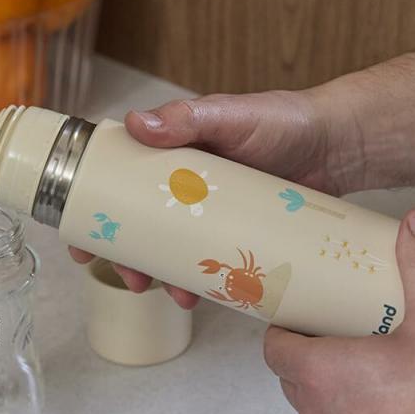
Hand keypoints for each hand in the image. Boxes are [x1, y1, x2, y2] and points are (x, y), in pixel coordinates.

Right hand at [70, 89, 355, 306]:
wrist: (337, 146)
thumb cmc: (282, 121)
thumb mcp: (232, 115)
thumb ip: (189, 118)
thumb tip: (136, 122)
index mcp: (169, 154)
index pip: (115, 179)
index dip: (91, 210)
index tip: (78, 239)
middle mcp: (181, 185)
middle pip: (136, 224)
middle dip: (123, 255)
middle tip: (128, 277)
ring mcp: (207, 212)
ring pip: (169, 249)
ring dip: (159, 274)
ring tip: (165, 293)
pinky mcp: (235, 233)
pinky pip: (208, 262)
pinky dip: (199, 282)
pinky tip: (199, 298)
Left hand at [264, 207, 414, 413]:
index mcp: (319, 372)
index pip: (273, 346)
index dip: (281, 328)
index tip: (299, 314)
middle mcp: (315, 411)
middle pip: (291, 373)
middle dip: (307, 351)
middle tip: (336, 329)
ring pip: (313, 405)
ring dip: (327, 384)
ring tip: (363, 363)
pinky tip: (384, 402)